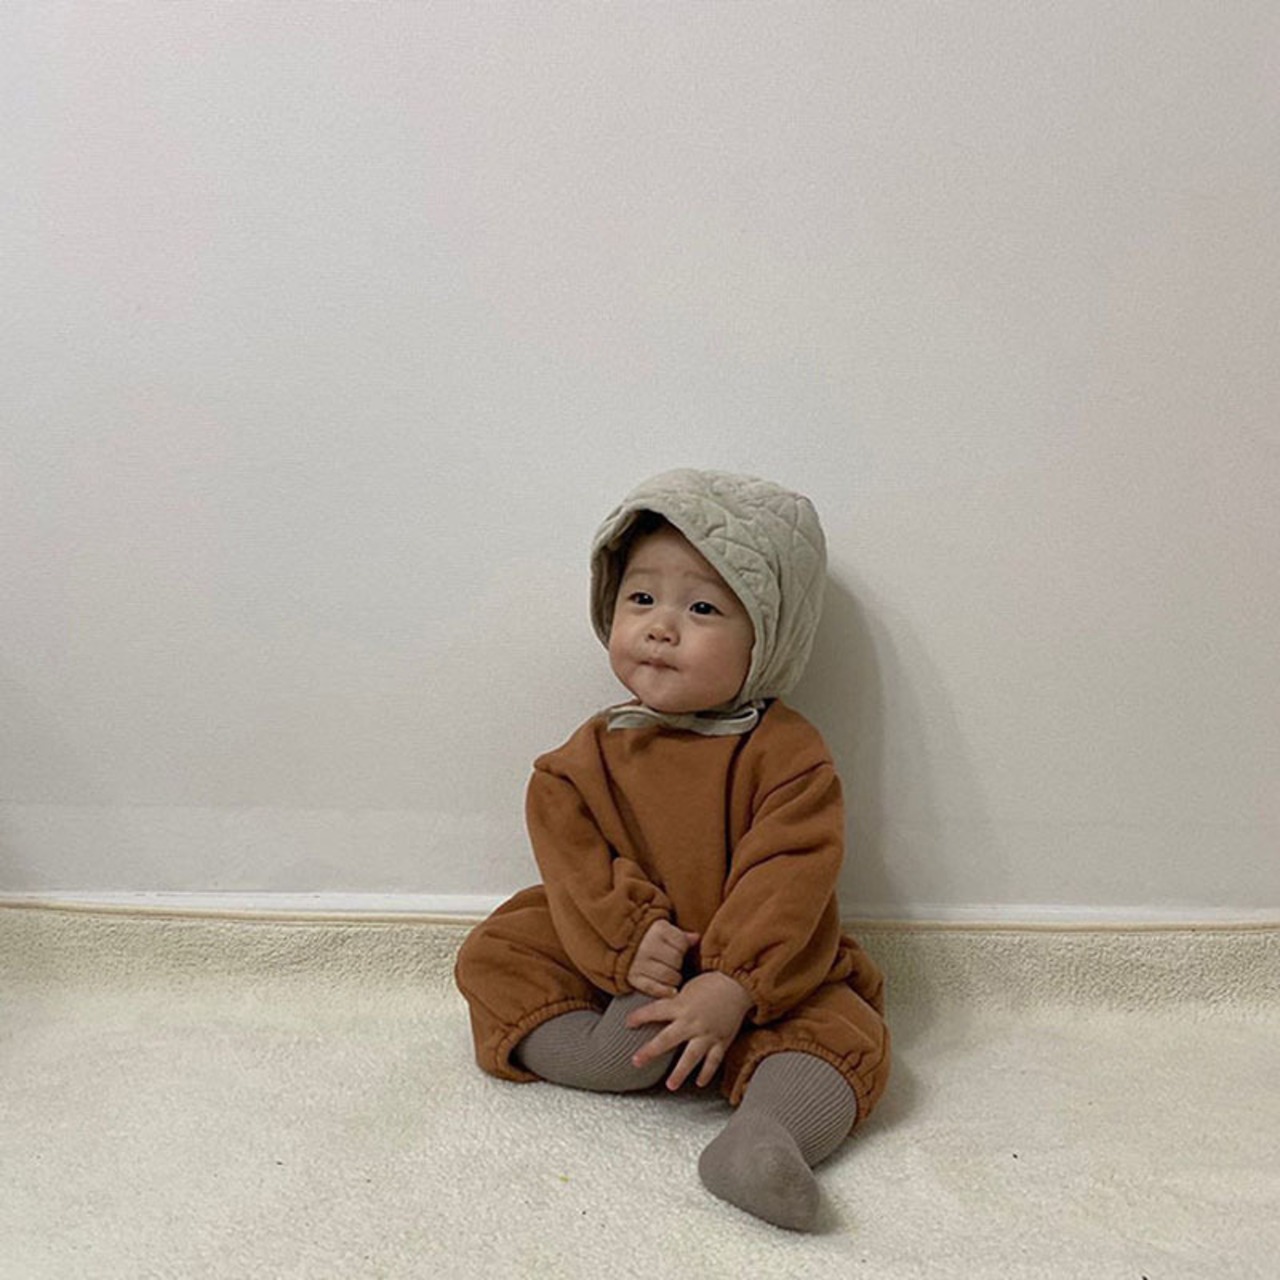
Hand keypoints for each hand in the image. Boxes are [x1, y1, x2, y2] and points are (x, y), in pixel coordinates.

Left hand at [626, 971, 753, 1090]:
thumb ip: (676, 1002)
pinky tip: (699, 1082)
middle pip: (667, 1039)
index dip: (640, 1017)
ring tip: (670, 1085)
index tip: (628, 1023)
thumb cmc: (713, 982)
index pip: (656, 1011)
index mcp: (681, 1005)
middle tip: (636, 1061)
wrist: (739, 984)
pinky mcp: (721, 1041)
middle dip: (650, 1051)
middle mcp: (692, 1022)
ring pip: (691, 1057)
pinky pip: (713, 1061)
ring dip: (680, 1072)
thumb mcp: (688, 988)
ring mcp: (707, 1034)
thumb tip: (662, 1010)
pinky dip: (706, 1073)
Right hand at [628, 920, 700, 998]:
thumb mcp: (664, 930)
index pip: (682, 944)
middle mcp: (647, 945)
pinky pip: (653, 988)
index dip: (682, 949)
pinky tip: (671, 991)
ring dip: (673, 978)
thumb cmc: (647, 936)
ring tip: (670, 974)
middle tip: (673, 963)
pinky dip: (664, 991)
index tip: (677, 949)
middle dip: (678, 964)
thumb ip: (680, 936)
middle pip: (676, 960)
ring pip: (668, 976)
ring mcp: (639, 962)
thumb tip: (696, 938)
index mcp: (657, 930)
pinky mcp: (633, 977)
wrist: (620, 943)